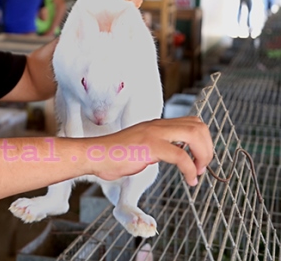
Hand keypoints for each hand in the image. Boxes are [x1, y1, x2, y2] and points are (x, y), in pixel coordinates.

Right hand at [88, 116, 212, 185]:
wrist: (94, 155)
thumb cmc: (114, 155)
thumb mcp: (141, 146)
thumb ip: (159, 146)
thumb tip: (177, 154)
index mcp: (157, 125)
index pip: (192, 122)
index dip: (203, 141)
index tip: (199, 160)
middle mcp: (158, 125)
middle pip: (198, 125)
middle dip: (208, 148)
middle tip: (202, 167)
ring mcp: (153, 133)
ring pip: (194, 135)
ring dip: (203, 156)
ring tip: (197, 173)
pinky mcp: (149, 146)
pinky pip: (181, 156)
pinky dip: (190, 170)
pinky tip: (189, 180)